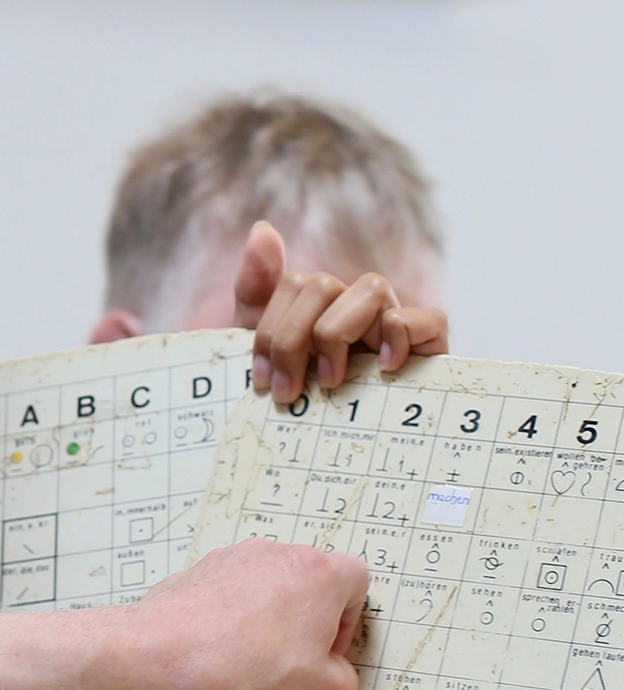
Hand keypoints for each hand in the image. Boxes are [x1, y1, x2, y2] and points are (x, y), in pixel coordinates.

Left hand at [110, 538, 368, 689]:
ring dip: (263, 621)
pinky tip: (216, 657)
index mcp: (315, 572)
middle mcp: (270, 554)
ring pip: (261, 587)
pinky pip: (223, 595)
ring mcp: (226, 560)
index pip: (354, 579)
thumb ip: (343, 676)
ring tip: (248, 664)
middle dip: (304, 621)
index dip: (348, 620)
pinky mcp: (191, 574)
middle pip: (304, 581)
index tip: (328, 652)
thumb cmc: (246, 673)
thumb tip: (328, 670)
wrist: (163, 663)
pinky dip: (226, 621)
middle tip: (291, 663)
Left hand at [234, 221, 446, 403]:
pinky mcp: (432, 346)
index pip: (293, 283)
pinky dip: (400, 336)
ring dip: (337, 335)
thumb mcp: (267, 354)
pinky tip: (382, 370)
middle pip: (321, 284)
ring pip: (371, 288)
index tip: (262, 380)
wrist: (333, 458)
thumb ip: (256, 292)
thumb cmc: (303, 403)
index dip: (270, 330)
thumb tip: (262, 230)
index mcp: (319, 307)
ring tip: (331, 381)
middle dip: (293, 340)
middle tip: (288, 392)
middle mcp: (356, 308)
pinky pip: (426, 317)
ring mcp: (394, 323)